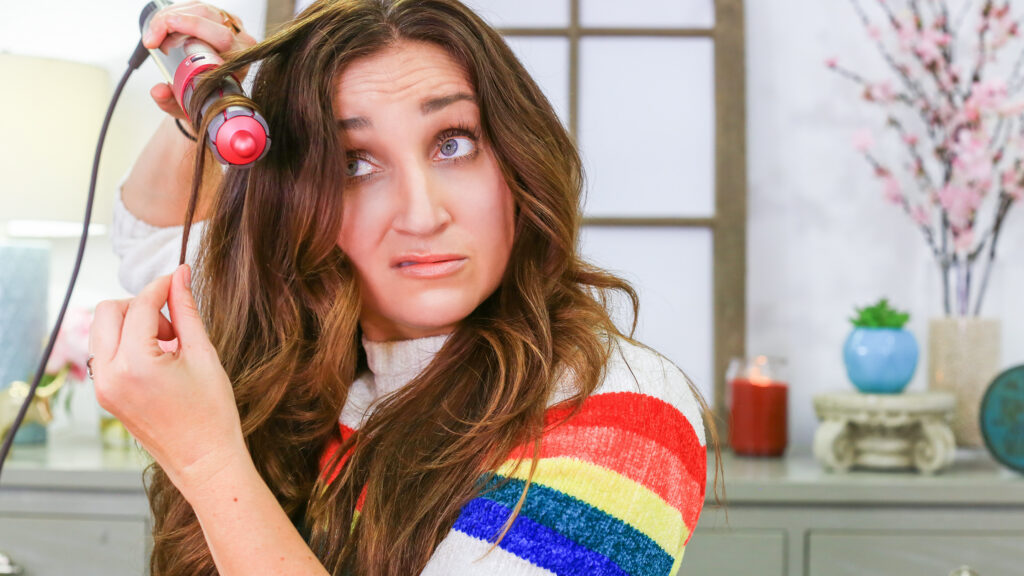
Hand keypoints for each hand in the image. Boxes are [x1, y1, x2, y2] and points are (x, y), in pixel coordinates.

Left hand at [89, 264, 247, 499]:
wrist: (204, 460)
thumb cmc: (211, 413)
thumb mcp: (204, 354)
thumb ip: (186, 311)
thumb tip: (180, 275)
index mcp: (136, 364)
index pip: (141, 306)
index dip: (162, 286)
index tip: (179, 279)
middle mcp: (110, 375)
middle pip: (109, 311)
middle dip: (141, 305)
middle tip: (172, 322)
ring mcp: (103, 387)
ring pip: (102, 330)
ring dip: (131, 323)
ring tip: (167, 343)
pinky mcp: (105, 395)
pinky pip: (105, 352)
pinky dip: (126, 343)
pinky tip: (158, 358)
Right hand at [143, 1, 257, 119]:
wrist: (217, 98)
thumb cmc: (206, 101)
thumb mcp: (187, 107)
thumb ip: (171, 102)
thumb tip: (158, 90)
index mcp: (239, 64)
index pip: (222, 39)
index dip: (190, 33)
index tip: (161, 44)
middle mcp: (240, 43)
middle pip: (208, 16)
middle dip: (173, 22)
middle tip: (152, 38)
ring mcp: (233, 28)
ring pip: (201, 8)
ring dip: (171, 16)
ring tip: (155, 34)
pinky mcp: (222, 20)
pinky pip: (198, 7)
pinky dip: (176, 13)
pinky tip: (163, 26)